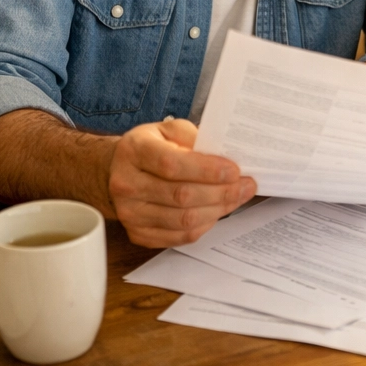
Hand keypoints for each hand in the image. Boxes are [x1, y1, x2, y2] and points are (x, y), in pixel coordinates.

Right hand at [107, 118, 256, 247]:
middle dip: (221, 192)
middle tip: (246, 185)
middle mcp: (127, 184)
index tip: (234, 170)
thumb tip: (225, 154)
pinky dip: (204, 225)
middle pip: (181, 196)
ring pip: (182, 220)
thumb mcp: (169, 129)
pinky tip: (218, 212)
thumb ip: (195, 137)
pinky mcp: (137, 234)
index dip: (207, 170)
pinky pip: (178, 236)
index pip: (172, 165)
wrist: (118, 170)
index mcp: (134, 151)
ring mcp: (130, 213)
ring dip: (218, 210)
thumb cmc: (150, 146)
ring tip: (238, 197)